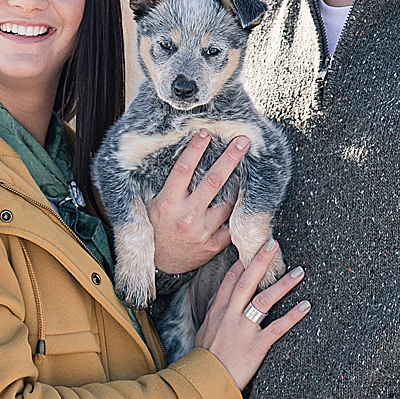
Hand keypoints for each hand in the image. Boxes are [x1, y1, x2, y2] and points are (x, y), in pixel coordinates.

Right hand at [148, 130, 249, 273]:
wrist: (160, 266)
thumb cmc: (155, 231)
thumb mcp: (151, 206)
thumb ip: (166, 187)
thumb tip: (178, 160)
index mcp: (168, 203)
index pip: (183, 169)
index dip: (195, 149)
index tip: (206, 132)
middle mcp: (186, 216)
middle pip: (213, 181)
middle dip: (230, 158)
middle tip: (243, 141)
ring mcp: (202, 231)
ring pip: (229, 203)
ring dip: (240, 185)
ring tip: (249, 169)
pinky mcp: (214, 245)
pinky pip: (232, 225)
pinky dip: (240, 213)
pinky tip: (247, 200)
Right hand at [193, 239, 308, 389]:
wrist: (203, 382)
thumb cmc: (203, 361)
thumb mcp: (205, 333)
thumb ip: (216, 318)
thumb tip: (222, 307)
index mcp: (218, 311)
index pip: (231, 281)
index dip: (242, 263)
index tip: (252, 249)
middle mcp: (230, 315)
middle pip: (247, 281)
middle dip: (261, 261)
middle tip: (274, 244)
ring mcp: (243, 329)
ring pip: (264, 300)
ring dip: (283, 285)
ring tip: (299, 271)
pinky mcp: (256, 345)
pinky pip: (277, 328)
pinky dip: (293, 316)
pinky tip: (306, 306)